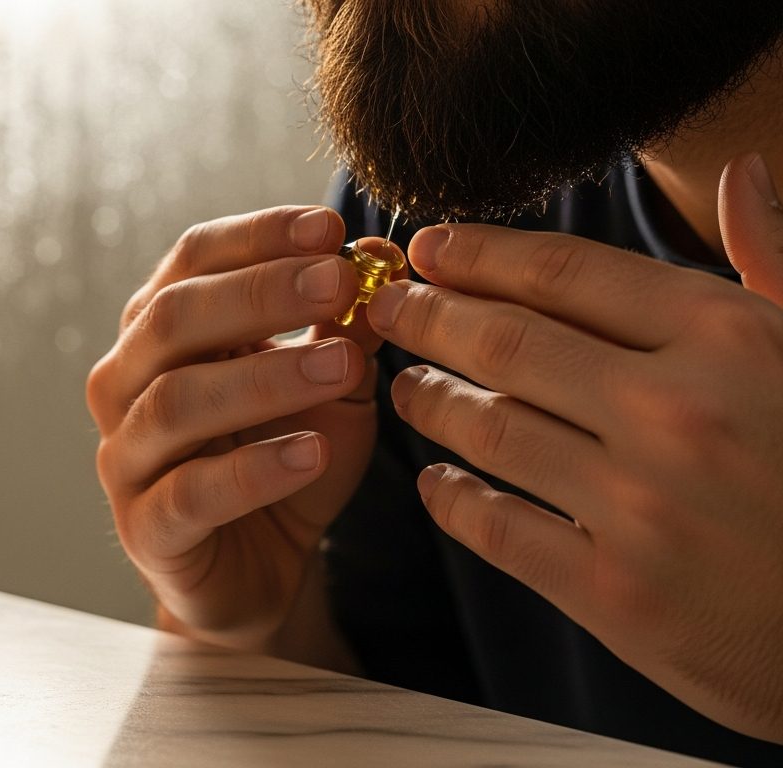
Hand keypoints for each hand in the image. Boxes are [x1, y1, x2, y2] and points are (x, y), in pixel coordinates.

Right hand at [86, 206, 402, 651]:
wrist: (260, 571)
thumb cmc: (284, 460)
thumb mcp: (332, 387)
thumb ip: (347, 327)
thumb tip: (380, 256)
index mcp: (159, 331)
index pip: (191, 259)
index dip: (258, 236)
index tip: (331, 227)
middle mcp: (126, 383)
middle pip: (174, 319)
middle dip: (261, 293)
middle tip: (340, 283)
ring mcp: (127, 458)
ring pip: (176, 402)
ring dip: (264, 377)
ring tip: (341, 366)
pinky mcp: (148, 529)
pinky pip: (191, 493)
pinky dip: (255, 470)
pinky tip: (312, 453)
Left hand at [367, 153, 782, 741]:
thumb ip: (769, 263)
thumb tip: (736, 172)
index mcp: (729, 337)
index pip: (565, 272)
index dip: (480, 254)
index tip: (429, 248)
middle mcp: (676, 412)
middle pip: (508, 340)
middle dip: (429, 314)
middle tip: (386, 306)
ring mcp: (640, 506)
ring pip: (489, 427)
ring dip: (430, 399)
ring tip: (404, 384)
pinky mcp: (615, 594)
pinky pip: (496, 526)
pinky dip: (453, 496)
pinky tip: (437, 480)